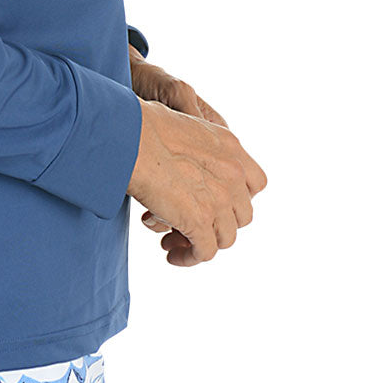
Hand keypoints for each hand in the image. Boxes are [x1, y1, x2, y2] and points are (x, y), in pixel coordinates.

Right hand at [126, 61, 266, 265]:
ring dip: (201, 242)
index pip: (254, 183)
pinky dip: (189, 257)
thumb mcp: (182, 124)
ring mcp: (219, 199)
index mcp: (229, 147)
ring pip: (226, 237)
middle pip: (241, 214)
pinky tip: (171, 255)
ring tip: (172, 241)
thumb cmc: (140, 124)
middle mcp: (232, 173)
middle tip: (189, 224)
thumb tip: (177, 158)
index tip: (213, 203)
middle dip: (217, 223)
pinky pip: (204, 252)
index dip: (235, 199)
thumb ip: (193, 146)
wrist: (128, 137)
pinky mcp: (199, 221)